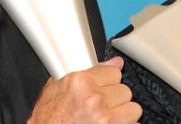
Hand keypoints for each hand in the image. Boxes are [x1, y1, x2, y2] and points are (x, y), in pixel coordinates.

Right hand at [27, 57, 141, 123]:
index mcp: (80, 82)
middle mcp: (94, 99)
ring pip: (133, 109)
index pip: (115, 72)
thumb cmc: (47, 119)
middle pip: (125, 91)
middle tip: (102, 107)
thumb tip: (114, 62)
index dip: (109, 82)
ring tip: (108, 119)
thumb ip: (87, 72)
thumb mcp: (56, 89)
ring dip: (123, 115)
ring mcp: (105, 118)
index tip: (104, 88)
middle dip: (116, 99)